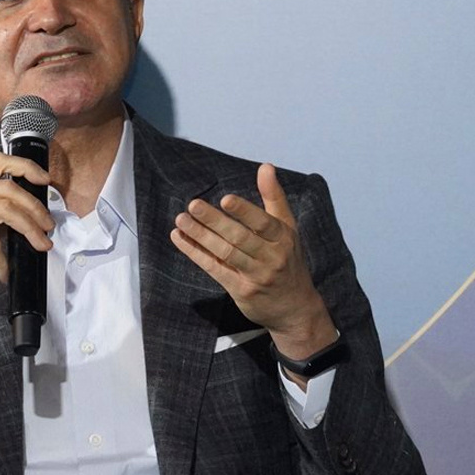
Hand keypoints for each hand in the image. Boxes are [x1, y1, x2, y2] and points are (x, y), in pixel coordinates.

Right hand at [0, 152, 54, 342]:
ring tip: (42, 245)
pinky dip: (4, 261)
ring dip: (31, 229)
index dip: (25, 167)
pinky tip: (3, 272)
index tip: (44, 181)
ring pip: (8, 211)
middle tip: (49, 226)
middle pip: (10, 188)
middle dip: (36, 208)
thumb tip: (27, 219)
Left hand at [170, 163, 334, 357]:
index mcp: (283, 238)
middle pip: (240, 237)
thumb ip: (274, 197)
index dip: (245, 211)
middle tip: (193, 205)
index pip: (264, 223)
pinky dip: (196, 253)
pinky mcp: (242, 290)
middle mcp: (272, 257)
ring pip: (225, 253)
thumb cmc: (288, 260)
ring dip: (200, 236)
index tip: (225, 200)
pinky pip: (215, 269)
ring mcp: (256, 275)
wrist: (295, 308)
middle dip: (215, 221)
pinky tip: (180, 239)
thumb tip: (265, 166)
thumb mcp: (287, 228)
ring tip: (181, 220)